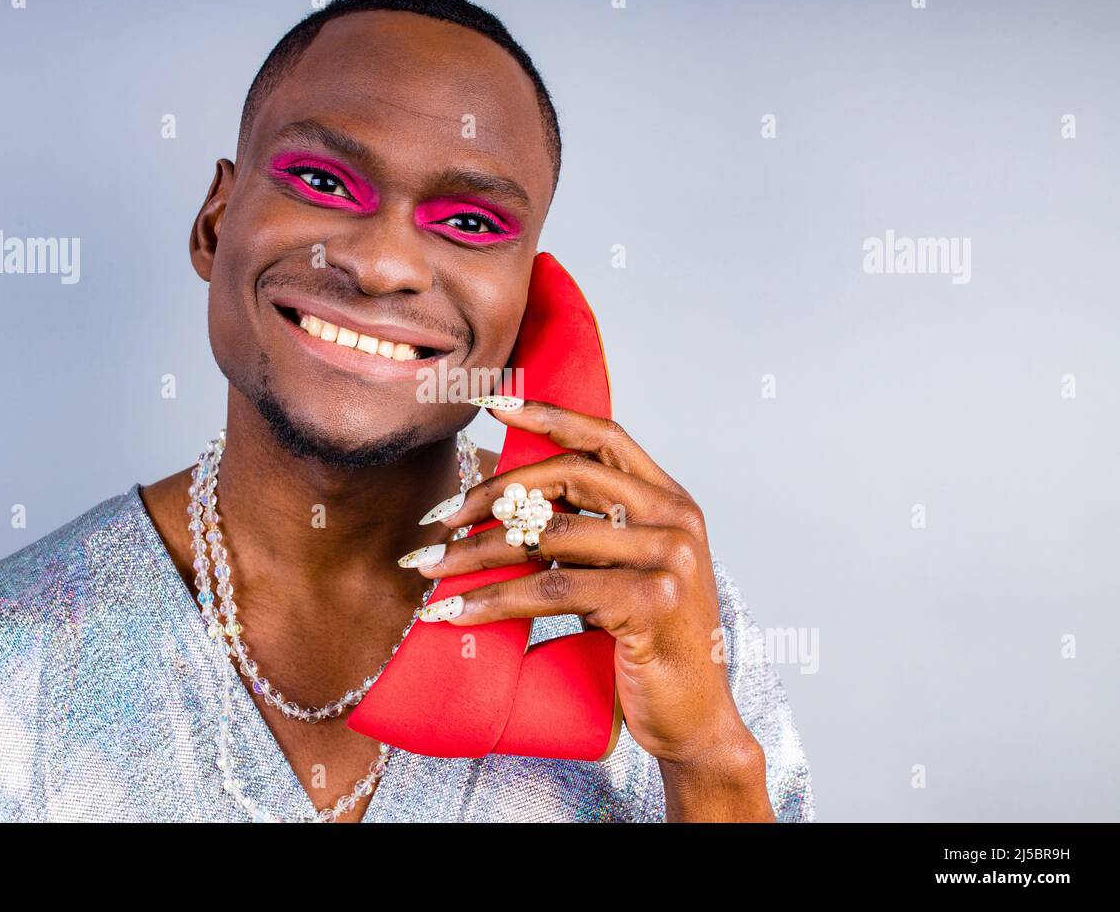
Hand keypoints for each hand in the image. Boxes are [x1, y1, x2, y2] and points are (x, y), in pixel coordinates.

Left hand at [413, 400, 773, 819]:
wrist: (693, 720)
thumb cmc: (647, 645)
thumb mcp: (624, 573)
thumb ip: (590, 531)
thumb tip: (506, 500)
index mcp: (670, 501)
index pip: (604, 437)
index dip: (546, 414)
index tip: (490, 403)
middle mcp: (676, 519)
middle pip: (568, 475)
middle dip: (492, 494)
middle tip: (439, 519)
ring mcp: (668, 558)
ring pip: (550, 536)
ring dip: (478, 553)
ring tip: (431, 569)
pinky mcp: (649, 601)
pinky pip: (552, 588)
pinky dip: (494, 599)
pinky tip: (456, 612)